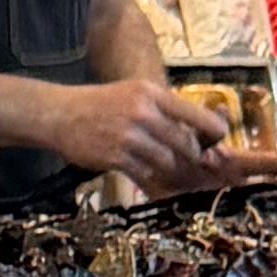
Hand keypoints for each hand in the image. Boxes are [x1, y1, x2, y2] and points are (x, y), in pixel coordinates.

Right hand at [46, 76, 232, 195]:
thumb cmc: (99, 105)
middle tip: (197, 165)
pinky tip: (152, 182)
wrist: (59, 114)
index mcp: (151, 93)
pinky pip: (145, 176)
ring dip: (173, 172)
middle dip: (193, 158)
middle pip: (186, 144)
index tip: (217, 142)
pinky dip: (152, 182)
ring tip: (174, 174)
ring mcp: (129, 136)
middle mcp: (143, 113)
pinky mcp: (115, 158)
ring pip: (168, 162)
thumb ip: (162, 109)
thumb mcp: (133, 94)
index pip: (196, 115)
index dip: (213, 132)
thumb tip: (194, 131)